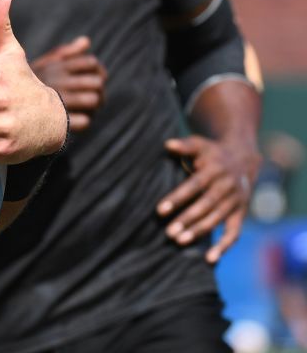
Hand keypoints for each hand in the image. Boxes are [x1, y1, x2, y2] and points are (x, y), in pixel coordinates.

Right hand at [31, 36, 105, 131]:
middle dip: (98, 88)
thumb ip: (65, 52)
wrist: (2, 105)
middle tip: (93, 93)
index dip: (97, 70)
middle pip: (96, 82)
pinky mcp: (58, 123)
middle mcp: (57, 81)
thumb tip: (86, 41)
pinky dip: (83, 120)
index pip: (91, 63)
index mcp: (55, 66)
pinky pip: (84, 121)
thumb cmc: (26, 83)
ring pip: (92, 100)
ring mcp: (58, 102)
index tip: (92, 76)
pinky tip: (76, 118)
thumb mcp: (42, 63)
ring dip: (93, 104)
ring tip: (86, 106)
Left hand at [157, 134, 259, 263]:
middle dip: (187, 219)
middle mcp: (226, 187)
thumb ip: (184, 145)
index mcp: (214, 171)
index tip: (159, 210)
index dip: (177, 198)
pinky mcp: (240, 213)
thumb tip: (167, 145)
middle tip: (168, 233)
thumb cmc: (212, 152)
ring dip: (199, 232)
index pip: (193, 186)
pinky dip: (224, 246)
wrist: (244, 158)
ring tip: (179, 242)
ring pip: (217, 220)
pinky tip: (209, 259)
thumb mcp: (200, 144)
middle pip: (206, 206)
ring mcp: (235, 202)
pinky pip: (234, 233)